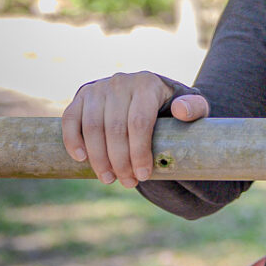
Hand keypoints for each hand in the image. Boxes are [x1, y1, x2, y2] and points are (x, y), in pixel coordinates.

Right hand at [60, 71, 210, 188]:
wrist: (150, 94)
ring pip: (92, 127)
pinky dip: (72, 139)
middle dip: (120, 161)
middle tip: (127, 183)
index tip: (143, 175)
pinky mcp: (82, 96)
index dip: (139, 152)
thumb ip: (195, 109)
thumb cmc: (173, 106)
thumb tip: (180, 111)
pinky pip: (70, 118)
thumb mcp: (193, 107)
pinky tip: (81, 159)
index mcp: (148, 84)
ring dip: (98, 157)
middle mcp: (121, 82)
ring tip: (109, 179)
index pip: (139, 122)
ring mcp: (99, 88)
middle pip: (115, 128)